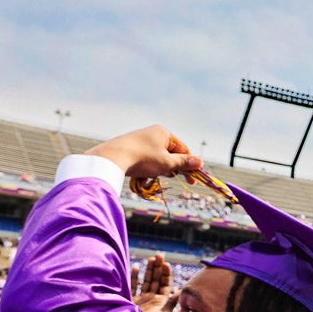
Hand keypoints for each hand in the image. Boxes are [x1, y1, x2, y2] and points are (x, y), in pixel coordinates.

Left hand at [86, 125, 201, 180]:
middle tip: (173, 178)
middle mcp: (152, 134)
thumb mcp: (167, 162)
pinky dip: (148, 169)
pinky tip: (143, 176)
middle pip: (170, 154)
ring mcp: (141, 141)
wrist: (112, 158)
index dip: (189, 164)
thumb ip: (184, 163)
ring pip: (158, 159)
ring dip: (159, 170)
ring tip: (153, 176)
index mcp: (164, 132)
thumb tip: (200, 162)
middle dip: (172, 168)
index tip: (193, 179)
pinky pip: (146, 160)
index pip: (182, 149)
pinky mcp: (131, 149)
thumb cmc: (143, 158)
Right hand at [133, 254, 175, 311]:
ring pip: (146, 281)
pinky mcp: (130, 299)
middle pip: (156, 280)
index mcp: (161, 301)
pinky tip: (137, 266)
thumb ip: (171, 302)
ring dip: (149, 270)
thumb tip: (182, 292)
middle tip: (159, 255)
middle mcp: (152, 298)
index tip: (166, 263)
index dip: (166, 273)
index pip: (165, 284)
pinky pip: (133, 285)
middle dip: (158, 268)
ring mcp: (141, 298)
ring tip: (151, 258)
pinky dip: (135, 276)